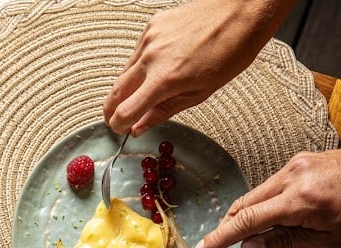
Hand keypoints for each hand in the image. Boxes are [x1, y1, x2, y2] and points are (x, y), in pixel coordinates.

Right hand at [103, 0, 291, 135]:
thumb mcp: (198, 94)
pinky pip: (136, 54)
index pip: (124, 112)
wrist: (240, 12)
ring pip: (123, 73)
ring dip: (126, 89)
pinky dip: (140, 67)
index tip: (123, 130)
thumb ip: (163, 111)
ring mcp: (149, 39)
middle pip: (115, 93)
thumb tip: (139, 127)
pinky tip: (155, 69)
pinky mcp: (152, 25)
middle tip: (118, 119)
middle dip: (112, 110)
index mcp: (164, 79)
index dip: (119, 126)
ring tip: (141, 96)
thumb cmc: (229, 53)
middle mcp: (151, 57)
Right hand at [194, 150, 340, 247]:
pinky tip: (275, 225)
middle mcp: (294, 175)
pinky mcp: (303, 161)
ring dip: (252, 222)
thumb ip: (282, 242)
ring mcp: (298, 164)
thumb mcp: (325, 241)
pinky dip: (266, 207)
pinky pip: (272, 187)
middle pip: (245, 205)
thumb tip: (249, 247)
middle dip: (235, 234)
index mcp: (300, 199)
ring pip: (257, 196)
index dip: (220, 239)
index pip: (246, 221)